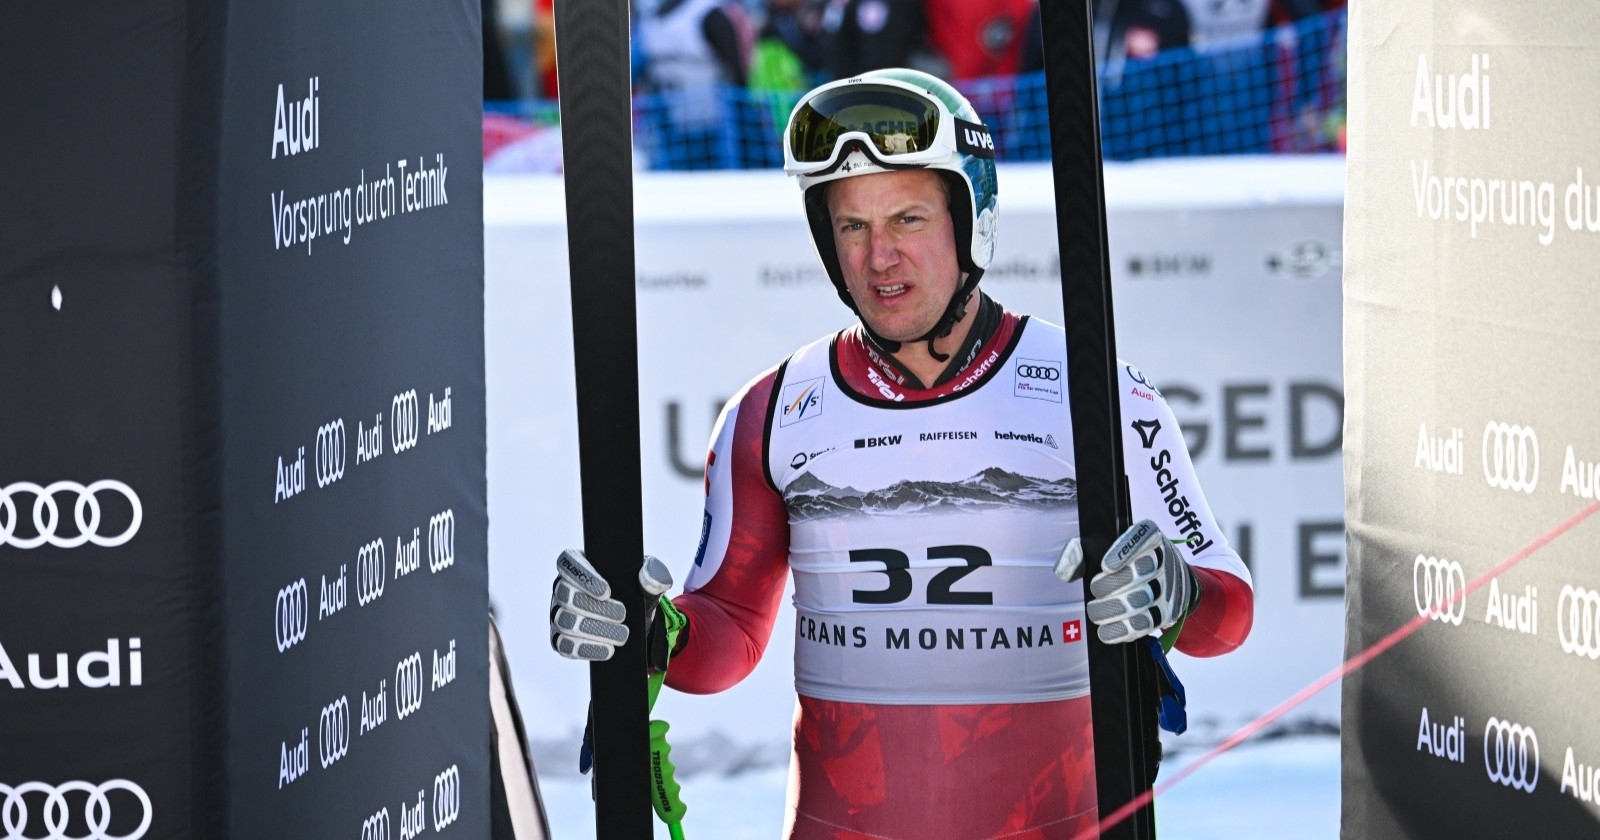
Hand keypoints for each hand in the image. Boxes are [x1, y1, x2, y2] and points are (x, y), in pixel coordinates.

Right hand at [550, 549, 673, 660]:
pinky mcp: (561, 638)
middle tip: (622, 615)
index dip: (583, 577)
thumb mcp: (649, 582)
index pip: (568, 562)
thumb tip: (648, 575)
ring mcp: (559, 614)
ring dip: (594, 630)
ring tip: (621, 635)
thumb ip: (653, 574)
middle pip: (565, 595)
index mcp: (580, 565)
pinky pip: (564, 645)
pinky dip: (587, 649)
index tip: (606, 591)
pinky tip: (608, 649)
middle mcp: (563, 588)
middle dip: (595, 608)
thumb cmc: (637, 594)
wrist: (639, 625)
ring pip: (564, 621)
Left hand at [1056, 519, 1197, 643]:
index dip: (1124, 551)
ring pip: (1143, 599)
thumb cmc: (1129, 562)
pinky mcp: (1166, 613)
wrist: (1170, 581)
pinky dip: (1124, 629)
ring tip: (1096, 612)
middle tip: (1096, 589)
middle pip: (1141, 571)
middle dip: (1113, 584)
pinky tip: (1107, 631)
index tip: (1105, 566)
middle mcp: (1163, 561)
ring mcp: (1166, 588)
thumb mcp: (1108, 548)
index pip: (1144, 536)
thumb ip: (1081, 553)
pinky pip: (1147, 623)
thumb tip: (1065, 571)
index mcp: (1150, 538)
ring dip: (1114, 609)